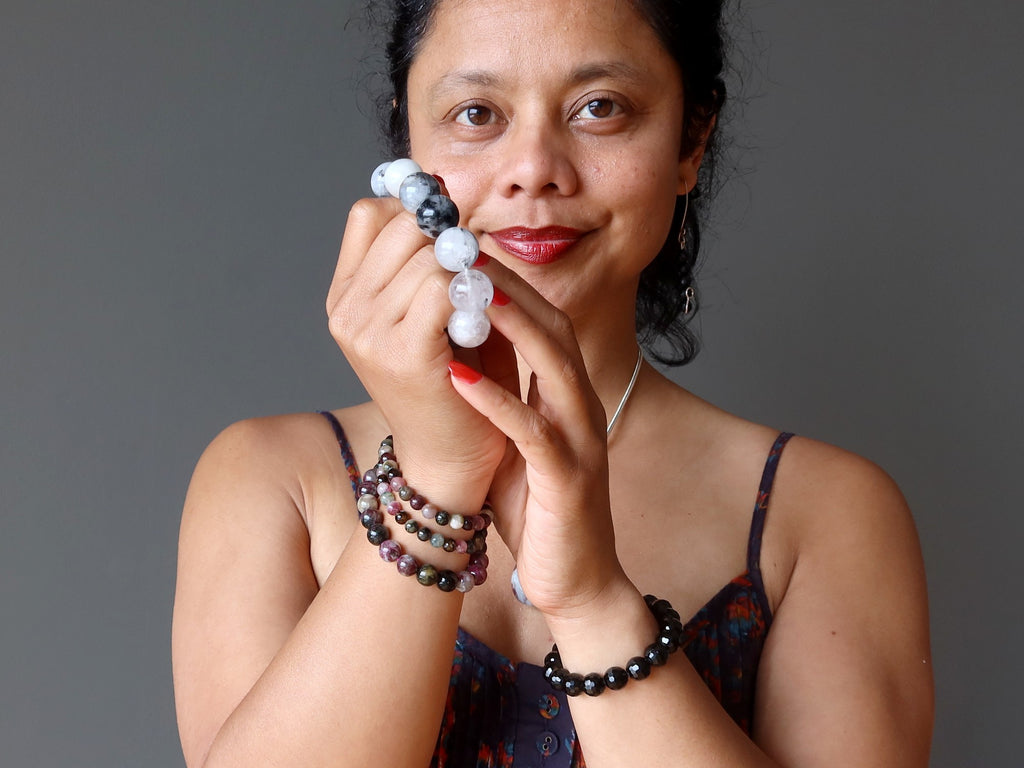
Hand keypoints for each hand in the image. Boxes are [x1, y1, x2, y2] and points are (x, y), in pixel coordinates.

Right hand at [326, 196, 505, 505]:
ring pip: (429, 256)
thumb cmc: (451, 380)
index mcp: (345, 295)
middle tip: (474, 274)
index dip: (417, 213)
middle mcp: (345, 311)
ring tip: (479, 306)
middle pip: (403, 228)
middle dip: (448, 240)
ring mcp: (367, 332)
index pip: (371, 213)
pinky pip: (442, 287)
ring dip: (467, 272)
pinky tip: (483, 319)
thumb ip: (428, 258)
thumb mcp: (429, 311)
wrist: (451, 456)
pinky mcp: (401, 353)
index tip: (451, 237)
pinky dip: (473, 293)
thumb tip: (445, 196)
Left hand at [446, 259, 630, 617]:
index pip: (545, 324)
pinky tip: (459, 375)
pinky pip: (533, 431)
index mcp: (569, 398)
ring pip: (556, 367)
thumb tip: (462, 349)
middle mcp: (582, 410)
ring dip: (515, 326)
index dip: (509, 285)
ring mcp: (581, 442)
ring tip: (472, 292)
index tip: (466, 254)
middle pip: (556, 331)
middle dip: (513, 288)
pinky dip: (496, 400)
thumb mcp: (519, 441)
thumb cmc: (540, 510)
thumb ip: (504, 396)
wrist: (578, 582)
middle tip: (466, 252)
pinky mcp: (568, 480)